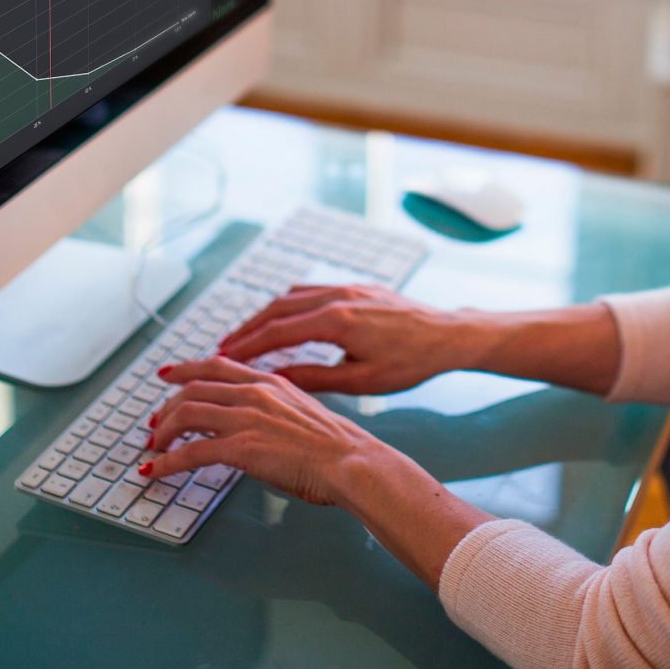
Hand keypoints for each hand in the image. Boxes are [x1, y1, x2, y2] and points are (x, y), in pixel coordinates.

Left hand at [141, 357, 396, 506]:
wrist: (351, 462)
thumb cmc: (337, 448)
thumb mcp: (303, 413)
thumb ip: (275, 411)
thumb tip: (256, 426)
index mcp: (270, 382)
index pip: (217, 365)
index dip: (186, 368)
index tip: (168, 374)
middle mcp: (255, 393)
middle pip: (193, 388)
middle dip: (166, 407)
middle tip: (154, 424)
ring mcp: (247, 418)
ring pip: (186, 414)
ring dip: (162, 433)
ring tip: (153, 449)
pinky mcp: (242, 447)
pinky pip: (190, 452)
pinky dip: (166, 462)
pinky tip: (155, 471)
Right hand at [215, 285, 471, 394]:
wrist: (448, 335)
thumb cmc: (411, 363)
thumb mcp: (361, 381)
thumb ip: (314, 378)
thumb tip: (275, 380)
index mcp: (337, 321)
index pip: (277, 331)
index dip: (246, 345)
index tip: (222, 358)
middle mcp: (338, 296)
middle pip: (277, 308)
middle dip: (247, 329)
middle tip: (222, 349)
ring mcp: (347, 287)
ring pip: (292, 296)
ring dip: (265, 315)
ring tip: (245, 336)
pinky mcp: (356, 287)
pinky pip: (312, 289)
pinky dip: (289, 303)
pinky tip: (281, 317)